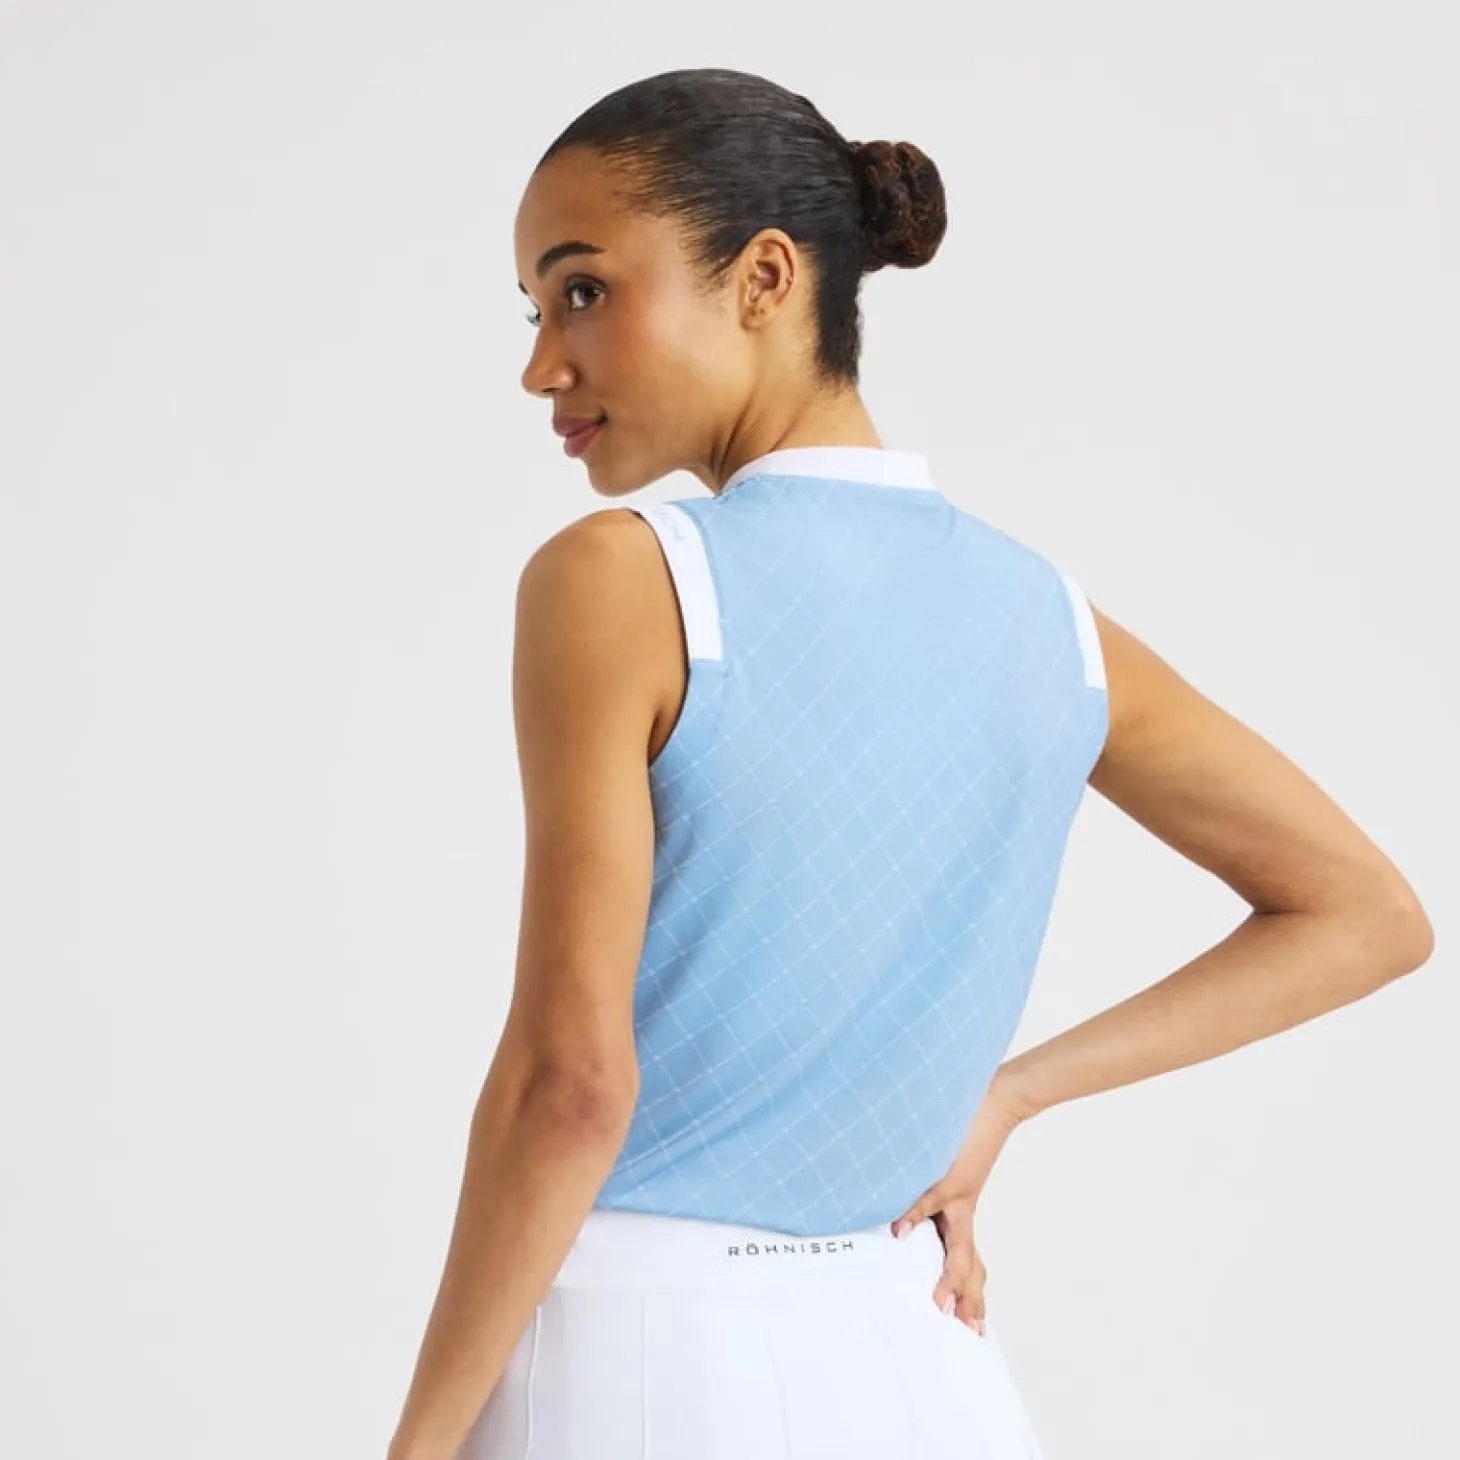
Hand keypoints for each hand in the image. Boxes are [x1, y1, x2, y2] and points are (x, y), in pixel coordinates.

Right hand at [889, 1073, 1030, 1333]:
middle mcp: (961, 1207)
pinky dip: (912, 1215)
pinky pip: (927, 1199)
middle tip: (967, 1330)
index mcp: (960, 1208)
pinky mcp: (948, 1174)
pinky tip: (899, 1232)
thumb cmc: (968, 1128)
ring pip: (955, 1245)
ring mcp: (956, 1193)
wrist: (999, 1100)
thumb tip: (900, 1198)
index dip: (970, 1289)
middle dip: (968, 1298)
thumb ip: (928, 1181)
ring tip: (939, 1304)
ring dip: (950, 1277)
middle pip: (967, 1263)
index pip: (966, 1256)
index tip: (971, 1321)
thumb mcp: (949, 1163)